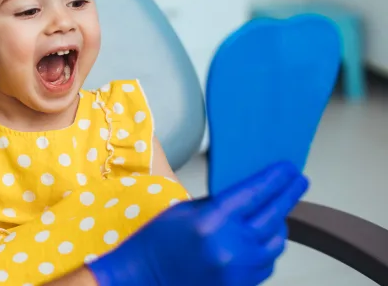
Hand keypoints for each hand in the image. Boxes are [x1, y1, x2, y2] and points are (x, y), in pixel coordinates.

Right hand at [87, 161, 308, 285]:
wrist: (144, 278)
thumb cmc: (158, 242)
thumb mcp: (185, 211)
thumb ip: (219, 204)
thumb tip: (249, 193)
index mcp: (212, 222)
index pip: (255, 194)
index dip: (275, 179)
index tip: (288, 168)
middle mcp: (230, 246)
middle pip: (272, 216)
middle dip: (288, 195)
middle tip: (298, 181)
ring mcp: (238, 270)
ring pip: (275, 242)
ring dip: (279, 224)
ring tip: (277, 212)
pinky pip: (267, 264)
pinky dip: (268, 249)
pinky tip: (262, 239)